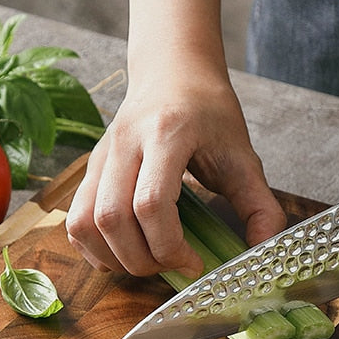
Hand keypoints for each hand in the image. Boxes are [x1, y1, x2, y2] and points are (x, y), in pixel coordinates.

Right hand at [65, 67, 286, 276]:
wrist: (173, 72)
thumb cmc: (209, 112)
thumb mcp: (243, 155)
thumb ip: (259, 204)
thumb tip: (263, 249)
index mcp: (166, 134)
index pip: (151, 203)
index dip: (169, 246)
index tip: (194, 262)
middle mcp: (124, 143)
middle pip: (112, 218)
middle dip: (142, 259)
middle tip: (173, 266)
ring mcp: (100, 156)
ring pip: (85, 222)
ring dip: (114, 258)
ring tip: (149, 262)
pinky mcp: (89, 169)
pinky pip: (75, 219)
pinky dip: (94, 247)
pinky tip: (124, 253)